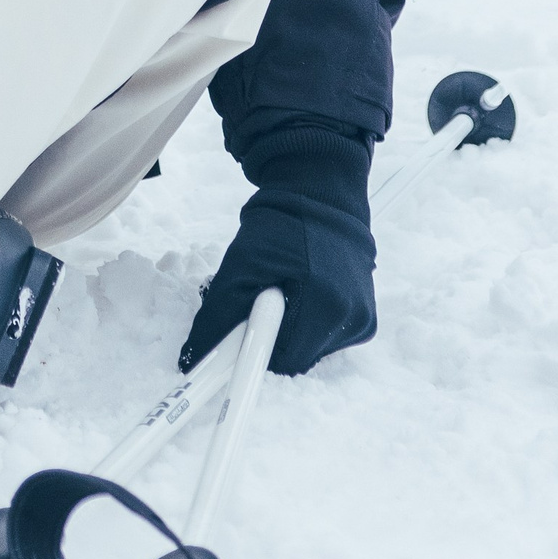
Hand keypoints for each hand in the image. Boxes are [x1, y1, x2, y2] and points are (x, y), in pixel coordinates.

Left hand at [179, 119, 374, 375]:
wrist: (322, 195)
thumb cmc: (280, 225)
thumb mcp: (239, 265)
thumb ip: (216, 315)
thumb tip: (191, 360)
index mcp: (325, 305)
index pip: (280, 363)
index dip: (250, 361)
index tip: (227, 359)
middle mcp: (352, 318)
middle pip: (294, 359)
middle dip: (268, 341)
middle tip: (253, 307)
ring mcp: (362, 320)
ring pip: (309, 350)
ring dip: (287, 331)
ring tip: (280, 290)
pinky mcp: (366, 317)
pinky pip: (326, 337)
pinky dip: (306, 322)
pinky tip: (302, 290)